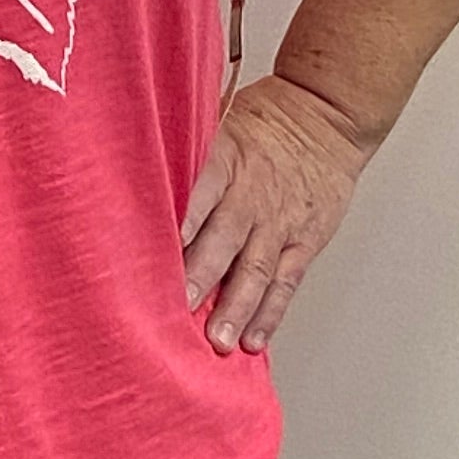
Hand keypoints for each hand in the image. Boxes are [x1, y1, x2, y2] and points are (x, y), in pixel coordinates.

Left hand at [180, 74, 376, 355]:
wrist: (326, 118)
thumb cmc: (263, 124)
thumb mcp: (220, 123)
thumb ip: (186, 158)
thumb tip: (131, 179)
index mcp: (226, 162)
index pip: (200, 194)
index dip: (179, 222)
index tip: (153, 251)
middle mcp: (252, 195)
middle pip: (224, 238)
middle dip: (200, 275)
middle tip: (178, 308)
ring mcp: (280, 222)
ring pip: (256, 268)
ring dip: (236, 307)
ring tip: (218, 340)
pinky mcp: (305, 241)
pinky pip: (286, 281)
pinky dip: (270, 313)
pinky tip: (253, 339)